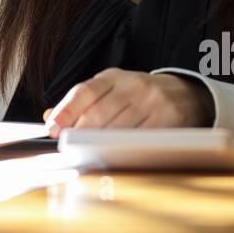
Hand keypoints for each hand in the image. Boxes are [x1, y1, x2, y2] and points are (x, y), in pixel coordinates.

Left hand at [42, 68, 213, 136]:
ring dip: (100, 143)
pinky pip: (142, 138)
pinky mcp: (168, 118)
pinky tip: (115, 155)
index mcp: (113, 77)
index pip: (85, 91)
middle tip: (68, 145)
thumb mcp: (110, 91)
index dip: (66, 110)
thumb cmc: (138, 96)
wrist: (184, 93)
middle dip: (81, 132)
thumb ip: (81, 103)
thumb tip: (49, 117)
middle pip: (100, 112)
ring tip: (87, 153)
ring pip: (120, 127)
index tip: (52, 128)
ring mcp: (152, 101)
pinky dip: (125, 149)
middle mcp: (133, 85)